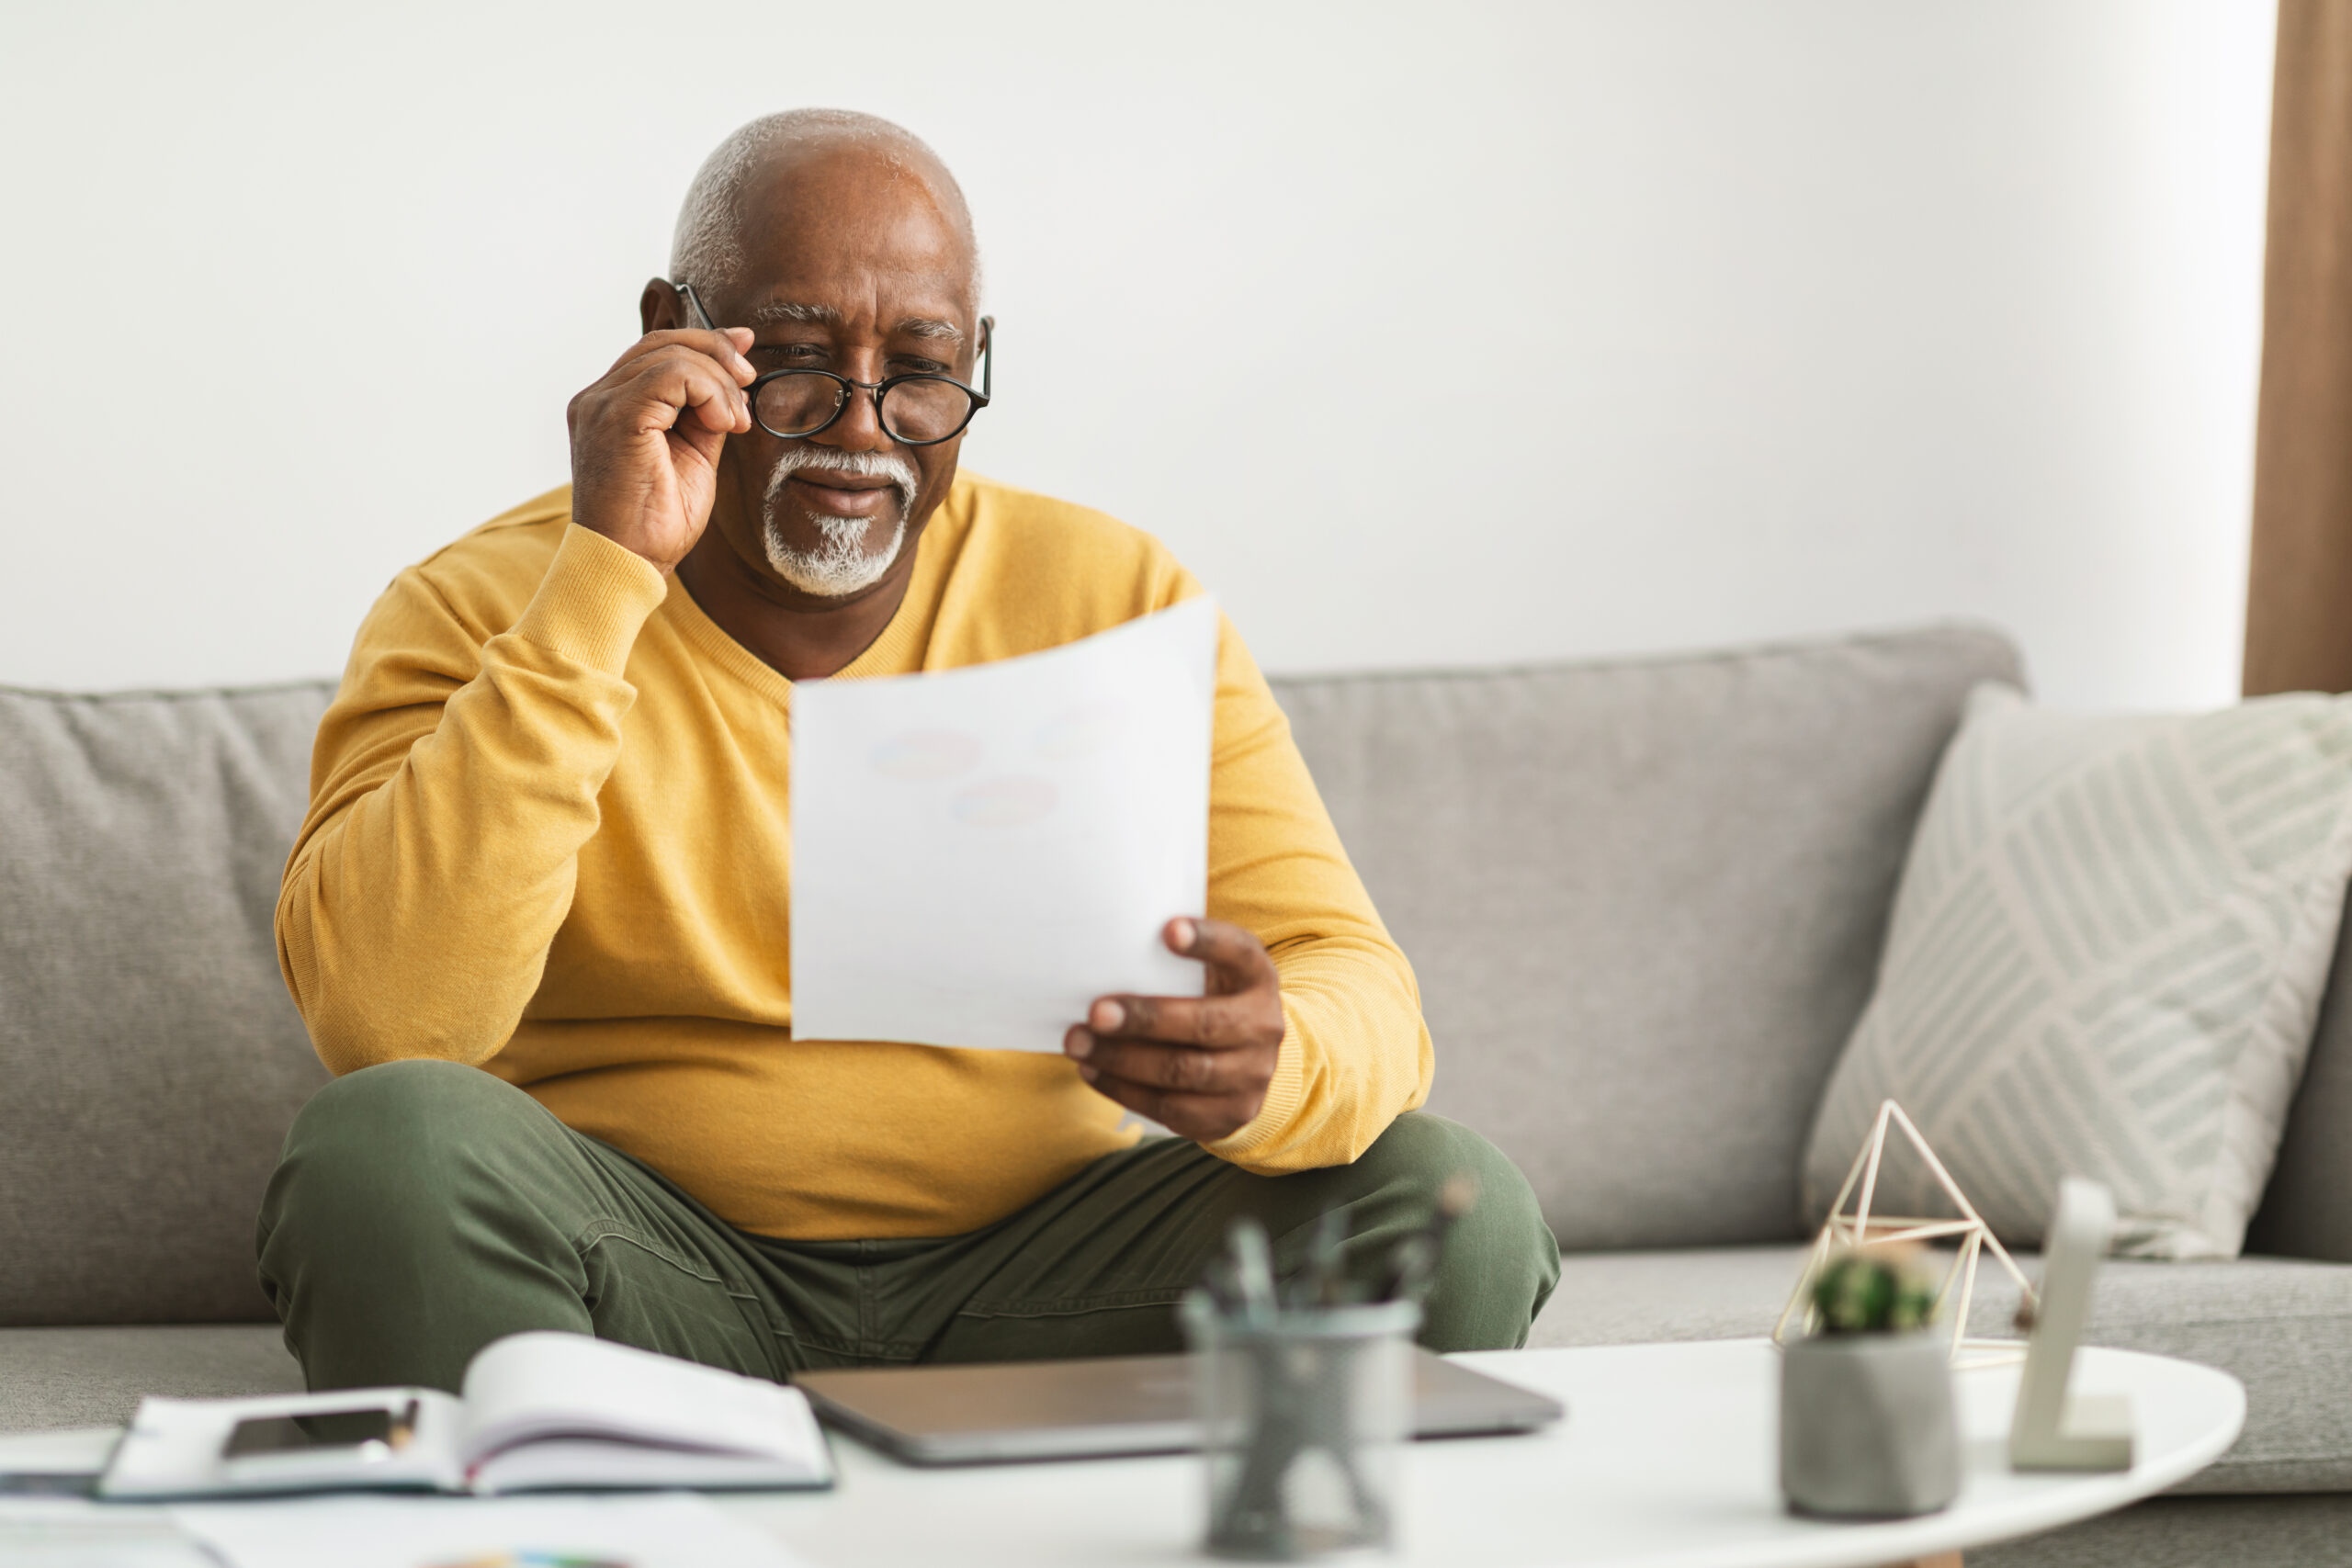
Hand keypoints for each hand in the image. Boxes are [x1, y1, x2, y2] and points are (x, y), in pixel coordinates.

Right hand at [566, 326, 757, 570]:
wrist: (628, 563)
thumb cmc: (655, 524)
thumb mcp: (694, 455)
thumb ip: (705, 414)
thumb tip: (734, 379)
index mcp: (611, 406)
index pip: (656, 351)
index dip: (705, 343)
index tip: (745, 354)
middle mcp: (598, 398)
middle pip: (663, 342)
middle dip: (718, 352)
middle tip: (749, 383)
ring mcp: (602, 404)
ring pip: (671, 354)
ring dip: (719, 382)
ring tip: (734, 422)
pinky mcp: (616, 416)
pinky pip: (672, 374)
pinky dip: (709, 391)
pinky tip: (722, 423)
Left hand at [1063, 917, 1283, 1143]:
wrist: (1248, 1060)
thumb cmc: (1208, 1000)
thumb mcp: (1209, 973)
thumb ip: (1172, 962)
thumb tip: (1102, 950)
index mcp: (1257, 977)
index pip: (1239, 953)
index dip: (1207, 941)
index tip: (1168, 929)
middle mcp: (1264, 1026)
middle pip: (1205, 1024)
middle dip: (1146, 1019)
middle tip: (1096, 1012)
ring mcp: (1252, 1075)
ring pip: (1183, 1072)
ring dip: (1122, 1060)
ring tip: (1078, 1043)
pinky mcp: (1230, 1114)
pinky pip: (1171, 1108)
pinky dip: (1124, 1090)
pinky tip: (1091, 1070)